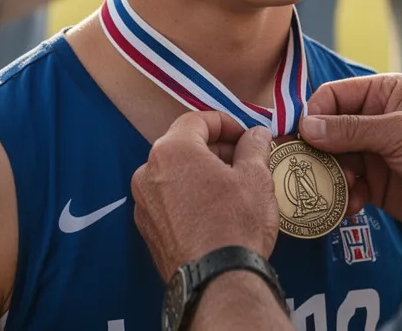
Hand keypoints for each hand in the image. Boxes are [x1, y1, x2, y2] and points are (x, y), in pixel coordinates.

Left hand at [131, 112, 278, 280]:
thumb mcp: (255, 177)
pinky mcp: (148, 229)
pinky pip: (169, 199)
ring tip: (233, 185)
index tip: (246, 134)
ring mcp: (144, 203)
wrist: (216, 281)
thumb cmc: (235, 223)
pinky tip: (215, 209)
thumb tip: (257, 134)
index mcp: (171, 151)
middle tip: (245, 158)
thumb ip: (254, 147)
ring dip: (202, 172)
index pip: (197, 120)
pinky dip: (190, 195)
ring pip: (175, 173)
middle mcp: (148, 172)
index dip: (226, 122)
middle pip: (184, 145)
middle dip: (216, 148)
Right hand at [299, 74, 401, 233]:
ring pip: (333, 161)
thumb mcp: (400, 132)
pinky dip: (345, 197)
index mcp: (381, 94)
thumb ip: (352, 130)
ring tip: (342, 189)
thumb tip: (307, 126)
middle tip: (311, 169)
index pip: (333, 96)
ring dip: (332, 177)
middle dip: (319, 151)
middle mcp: (373, 121)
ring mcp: (373, 154)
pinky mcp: (376, 185)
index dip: (315, 114)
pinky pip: (347, 188)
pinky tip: (355, 205)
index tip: (303, 136)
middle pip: (327, 131)